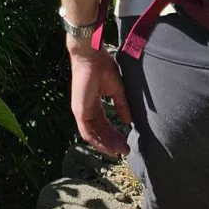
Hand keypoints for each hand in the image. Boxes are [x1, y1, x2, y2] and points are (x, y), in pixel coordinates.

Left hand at [67, 41, 130, 156]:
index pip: (104, 124)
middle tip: (126, 151)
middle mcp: (87, 110)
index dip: (115, 134)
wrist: (91, 56)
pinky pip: (88, 133)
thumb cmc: (102, 67)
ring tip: (120, 151)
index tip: (126, 142)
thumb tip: (128, 121)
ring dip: (107, 145)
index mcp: (94, 103)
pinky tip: (109, 148)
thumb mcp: (117, 90)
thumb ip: (121, 105)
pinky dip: (99, 142)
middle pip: (100, 132)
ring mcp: (82, 111)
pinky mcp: (80, 111)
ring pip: (94, 135)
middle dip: (113, 142)